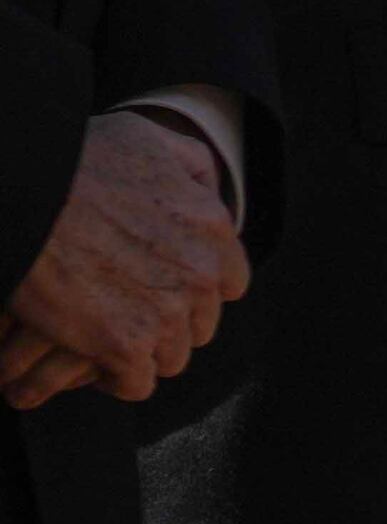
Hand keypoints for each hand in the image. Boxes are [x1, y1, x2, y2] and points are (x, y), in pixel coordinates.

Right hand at [3, 112, 245, 406]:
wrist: (21, 196)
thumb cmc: (72, 162)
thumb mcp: (145, 140)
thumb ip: (186, 163)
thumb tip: (205, 184)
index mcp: (211, 226)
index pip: (228, 282)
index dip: (195, 289)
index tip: (163, 289)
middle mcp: (200, 272)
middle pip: (200, 323)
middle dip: (169, 322)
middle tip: (126, 315)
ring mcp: (166, 312)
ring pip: (171, 356)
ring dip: (142, 353)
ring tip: (106, 341)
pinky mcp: (126, 345)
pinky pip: (136, 383)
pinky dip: (115, 379)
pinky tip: (93, 363)